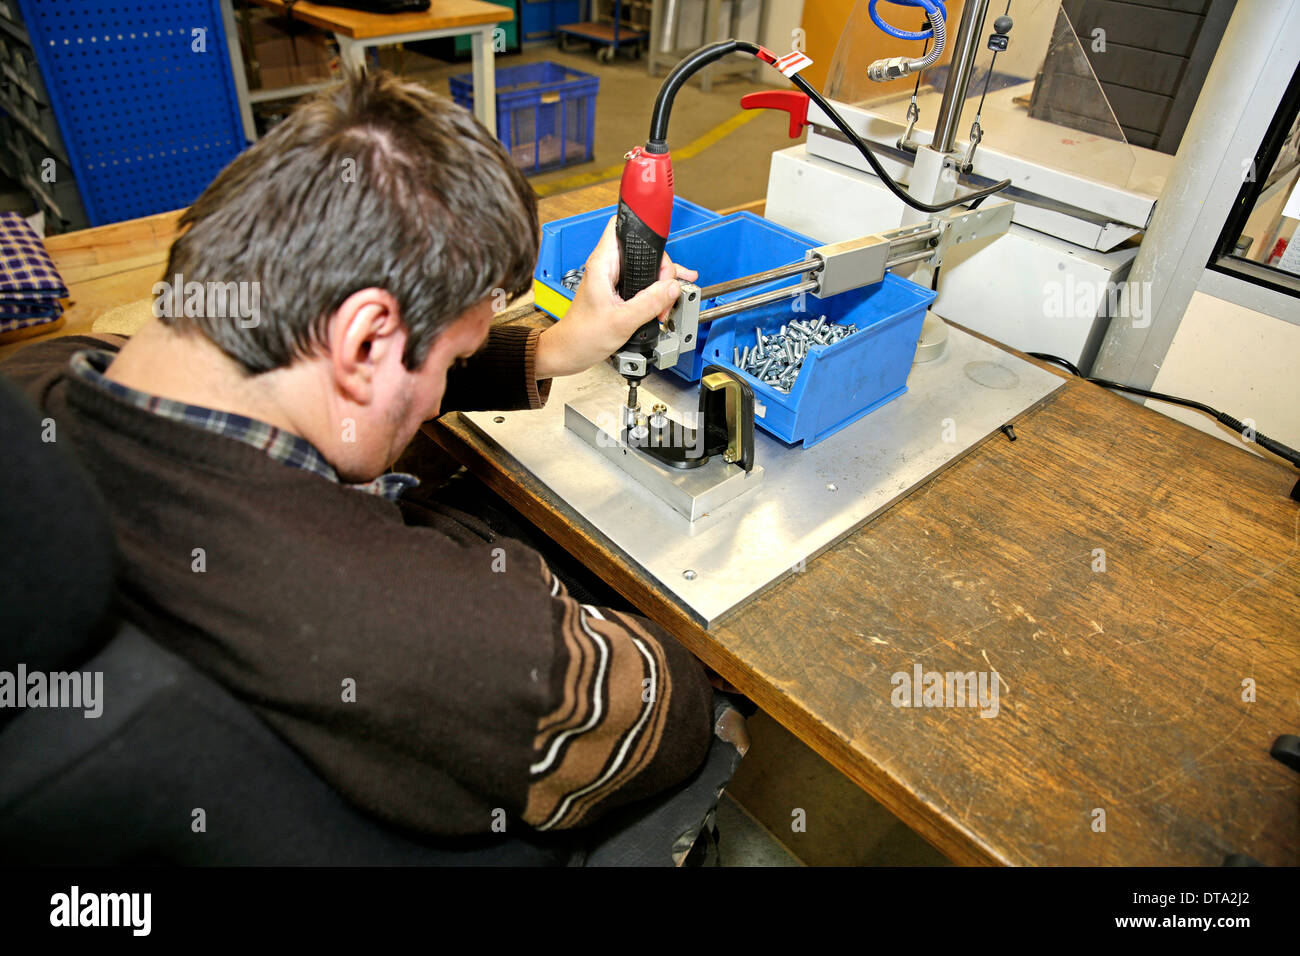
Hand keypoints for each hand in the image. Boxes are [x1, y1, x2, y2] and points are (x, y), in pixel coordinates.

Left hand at [534, 216, 697, 379]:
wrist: (570, 351)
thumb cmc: (583, 336)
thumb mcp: (622, 321)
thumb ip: (650, 302)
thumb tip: (672, 287)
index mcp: (602, 264)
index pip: (621, 225)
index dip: (643, 228)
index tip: (661, 243)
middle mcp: (607, 265)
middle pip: (642, 249)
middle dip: (661, 268)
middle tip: (667, 291)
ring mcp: (612, 277)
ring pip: (645, 266)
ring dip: (661, 281)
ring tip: (671, 299)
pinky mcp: (617, 289)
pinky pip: (642, 280)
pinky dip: (657, 288)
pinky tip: (671, 296)